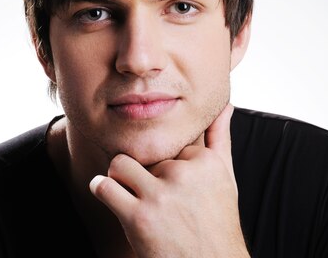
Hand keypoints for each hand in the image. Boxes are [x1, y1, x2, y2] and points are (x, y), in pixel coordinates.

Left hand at [89, 104, 248, 256]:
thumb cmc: (218, 221)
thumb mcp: (226, 177)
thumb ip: (220, 137)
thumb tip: (226, 105)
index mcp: (205, 161)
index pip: (169, 145)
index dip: (167, 164)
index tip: (176, 185)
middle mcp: (184, 173)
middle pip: (145, 155)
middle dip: (147, 174)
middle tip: (160, 200)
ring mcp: (161, 195)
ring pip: (120, 165)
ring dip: (120, 178)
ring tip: (131, 193)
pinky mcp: (139, 217)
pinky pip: (106, 188)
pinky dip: (102, 190)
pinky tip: (109, 195)